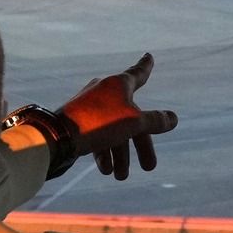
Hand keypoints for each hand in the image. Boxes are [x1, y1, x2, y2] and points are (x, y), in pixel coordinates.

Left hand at [59, 53, 178, 179]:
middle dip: (140, 145)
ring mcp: (90, 105)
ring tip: (121, 177)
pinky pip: (97, 134)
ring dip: (120, 155)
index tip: (149, 55)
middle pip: (131, 117)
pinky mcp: (78, 120)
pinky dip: (104, 151)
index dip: (146, 66)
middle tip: (149, 167)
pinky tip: (105, 170)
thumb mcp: (134, 123)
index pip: (138, 73)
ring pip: (114, 130)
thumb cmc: (100, 123)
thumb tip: (174, 118)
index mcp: (118, 84)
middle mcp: (104, 91)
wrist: (58, 135)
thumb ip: (155, 121)